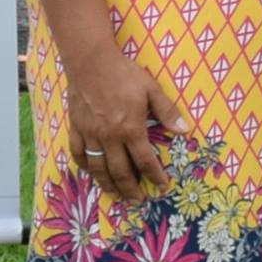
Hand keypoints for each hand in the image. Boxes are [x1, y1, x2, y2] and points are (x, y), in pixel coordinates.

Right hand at [61, 42, 181, 202]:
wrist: (89, 61)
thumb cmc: (122, 73)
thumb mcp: (151, 89)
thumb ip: (167, 112)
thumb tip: (185, 131)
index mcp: (131, 128)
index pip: (144, 160)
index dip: (155, 176)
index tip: (161, 186)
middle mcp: (110, 137)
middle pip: (120, 171)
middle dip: (131, 189)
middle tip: (138, 201)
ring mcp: (91, 134)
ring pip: (98, 168)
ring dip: (108, 185)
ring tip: (115, 195)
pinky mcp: (76, 128)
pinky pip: (79, 153)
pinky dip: (85, 166)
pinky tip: (91, 172)